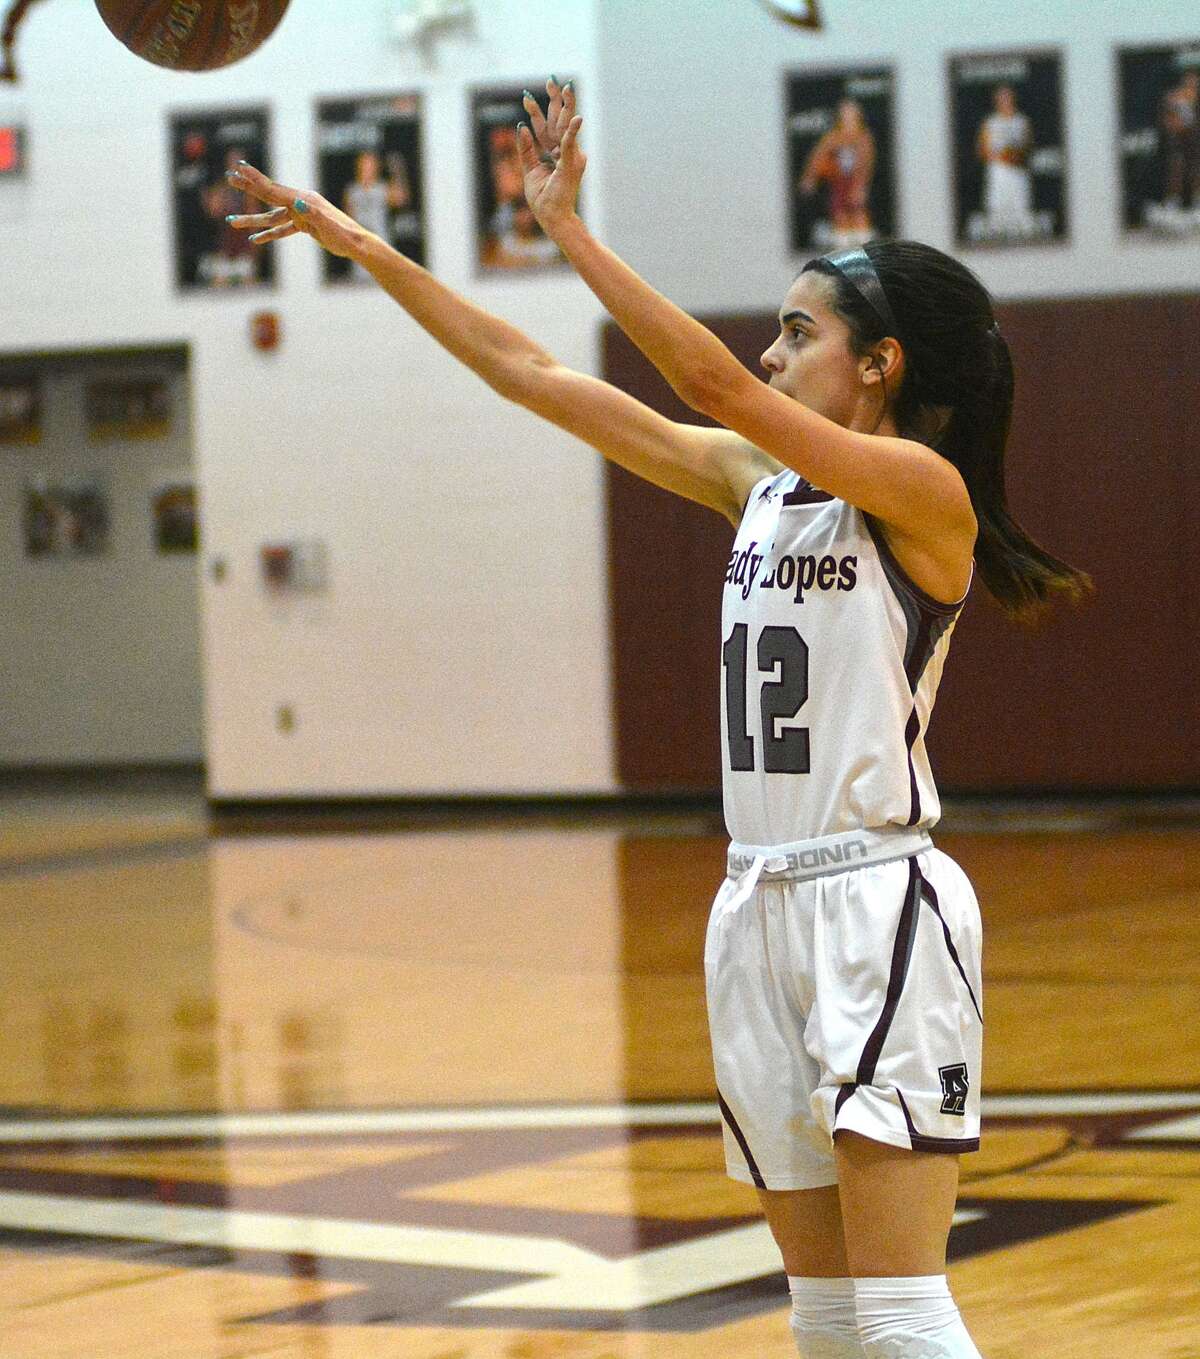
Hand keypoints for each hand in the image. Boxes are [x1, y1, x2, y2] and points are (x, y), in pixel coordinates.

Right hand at [224, 162, 366, 257]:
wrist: (358, 244)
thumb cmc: (345, 236)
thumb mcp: (328, 227)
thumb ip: (312, 214)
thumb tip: (297, 203)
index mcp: (304, 200)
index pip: (274, 190)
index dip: (255, 180)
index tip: (239, 168)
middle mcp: (300, 203)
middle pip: (269, 196)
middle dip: (248, 188)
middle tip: (229, 178)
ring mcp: (302, 214)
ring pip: (272, 217)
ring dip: (253, 220)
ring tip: (232, 222)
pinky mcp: (304, 225)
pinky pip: (283, 229)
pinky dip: (270, 234)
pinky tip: (256, 240)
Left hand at [516, 77, 584, 232]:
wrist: (553, 218)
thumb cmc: (544, 199)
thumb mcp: (530, 170)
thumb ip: (527, 149)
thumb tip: (521, 126)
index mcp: (556, 153)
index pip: (546, 127)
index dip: (537, 112)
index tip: (527, 96)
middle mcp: (567, 152)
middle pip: (559, 121)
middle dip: (555, 100)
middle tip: (552, 80)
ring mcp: (571, 157)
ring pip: (567, 127)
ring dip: (567, 106)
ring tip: (566, 87)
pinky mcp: (571, 165)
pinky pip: (570, 145)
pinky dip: (572, 132)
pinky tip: (577, 119)